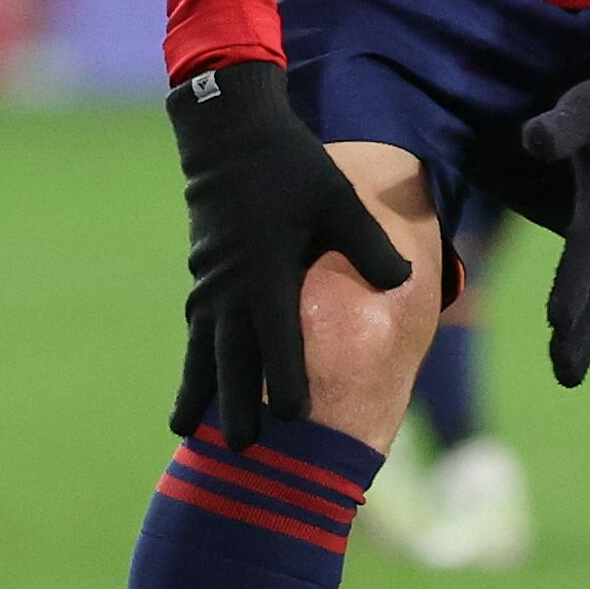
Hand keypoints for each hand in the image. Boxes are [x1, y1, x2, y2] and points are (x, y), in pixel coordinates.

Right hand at [164, 61, 412, 446]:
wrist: (230, 134)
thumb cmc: (292, 168)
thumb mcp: (337, 200)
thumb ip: (368, 246)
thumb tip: (404, 284)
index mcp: (267, 273)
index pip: (277, 340)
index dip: (285, 380)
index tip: (292, 421)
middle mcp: (232, 286)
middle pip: (231, 358)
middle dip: (234, 407)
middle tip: (238, 454)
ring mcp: (211, 281)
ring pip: (202, 348)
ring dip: (198, 390)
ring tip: (186, 432)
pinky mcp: (202, 273)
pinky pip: (195, 327)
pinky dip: (192, 357)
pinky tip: (193, 381)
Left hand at [520, 37, 589, 387]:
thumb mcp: (585, 105)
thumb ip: (560, 126)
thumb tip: (533, 139)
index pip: (589, 244)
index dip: (574, 282)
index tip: (557, 320)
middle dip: (583, 330)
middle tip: (564, 374)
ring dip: (589, 333)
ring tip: (567, 373)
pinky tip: (579, 341)